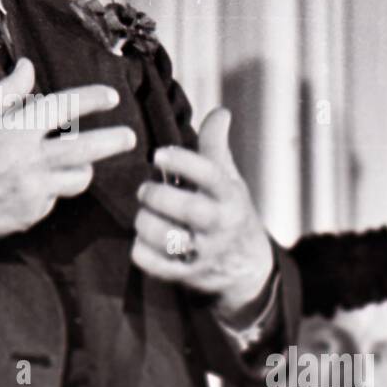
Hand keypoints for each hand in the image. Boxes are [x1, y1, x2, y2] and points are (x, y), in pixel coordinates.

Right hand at [0, 58, 136, 257]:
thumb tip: (29, 66)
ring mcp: (31, 191)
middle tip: (130, 136)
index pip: (64, 108)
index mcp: (15, 130)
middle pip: (86, 149)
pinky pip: (54, 200)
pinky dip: (51, 191)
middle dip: (114, 141)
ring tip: (75, 162)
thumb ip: (8, 91)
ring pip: (77, 178)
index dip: (92, 99)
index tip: (111, 97)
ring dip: (81, 168)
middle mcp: (28, 160)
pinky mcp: (29, 215)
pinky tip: (31, 186)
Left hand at [131, 107, 273, 316]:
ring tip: (142, 215)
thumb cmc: (228, 211)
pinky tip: (140, 241)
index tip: (158, 153)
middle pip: (190, 210)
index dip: (183, 162)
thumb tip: (220, 111)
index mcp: (230, 196)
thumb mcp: (228, 180)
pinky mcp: (188, 275)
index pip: (210, 175)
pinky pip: (158, 266)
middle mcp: (220, 225)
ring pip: (170, 239)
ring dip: (147, 224)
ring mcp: (205, 252)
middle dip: (159, 196)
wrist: (246, 267)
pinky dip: (142, 253)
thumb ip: (216, 146)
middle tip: (144, 189)